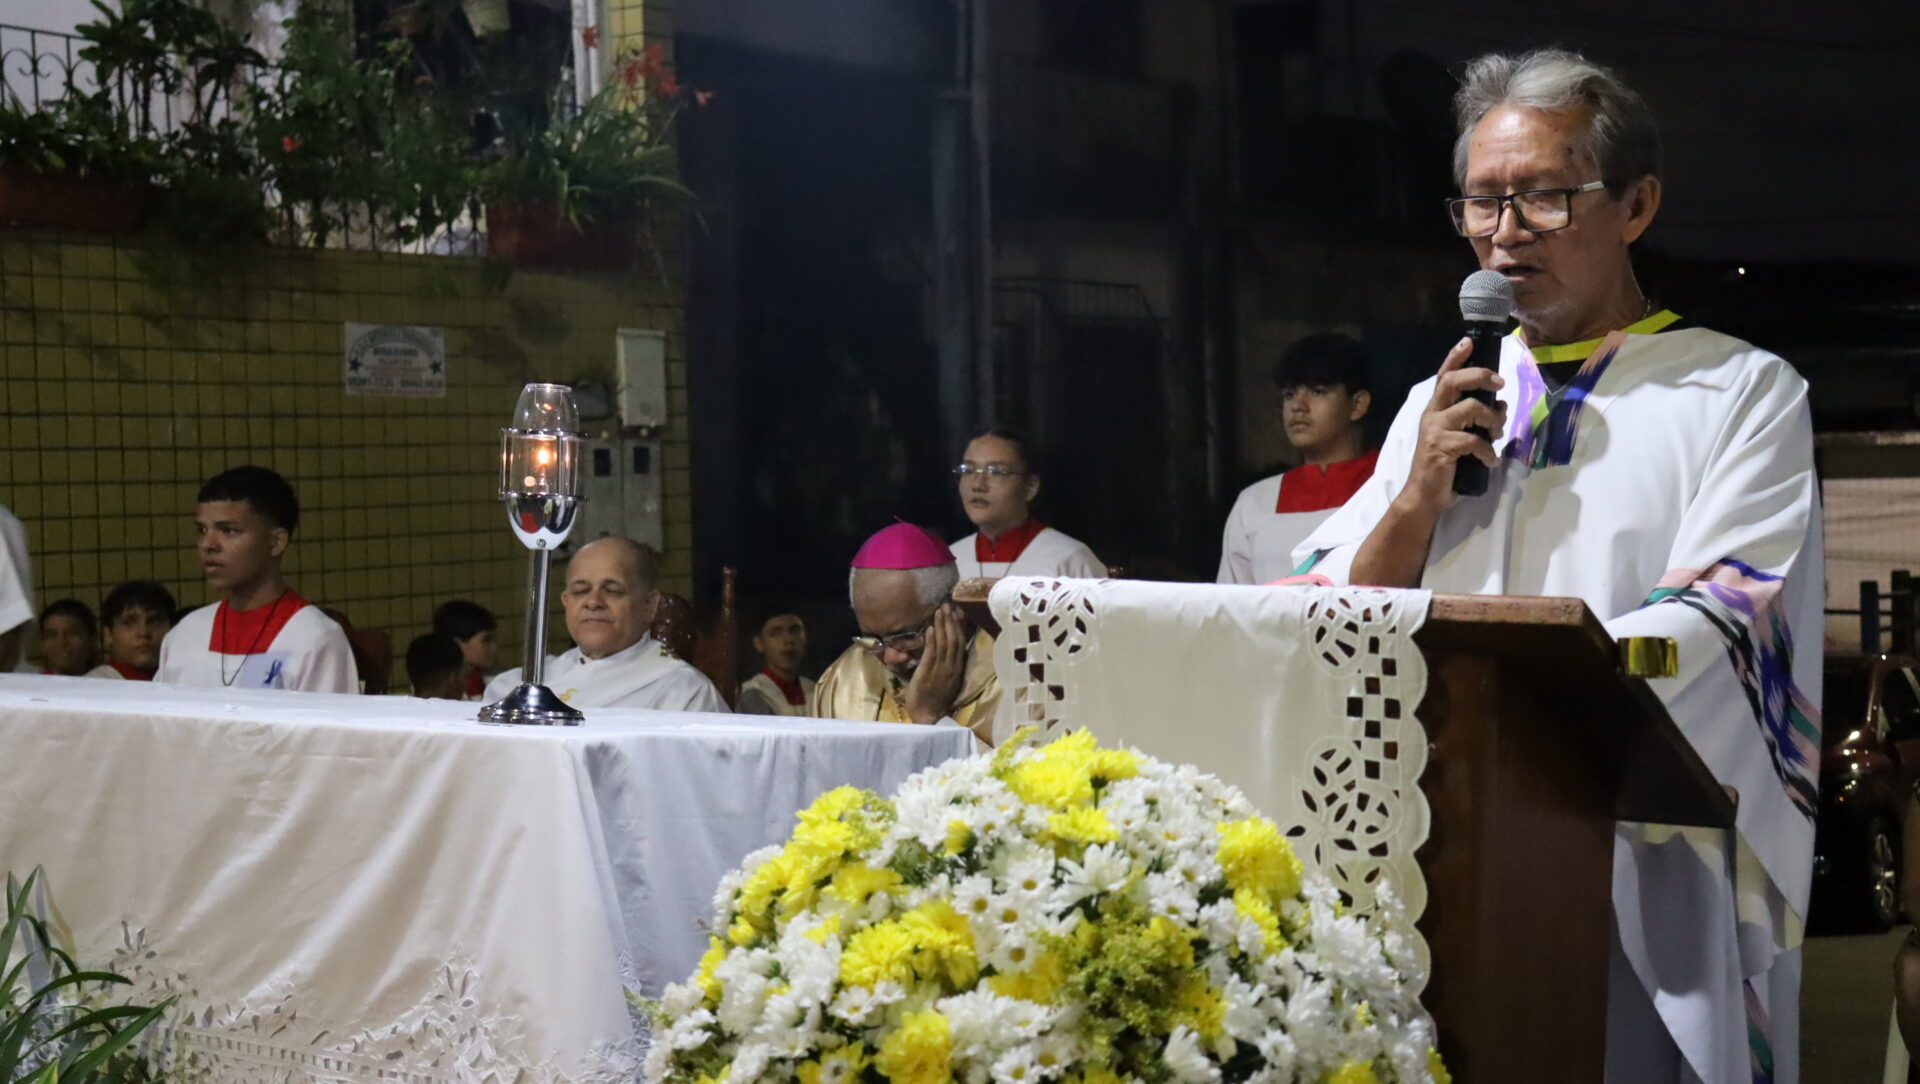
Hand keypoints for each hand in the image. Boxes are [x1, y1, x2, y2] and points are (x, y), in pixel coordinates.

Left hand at [903, 604, 967, 725]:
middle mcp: (952, 668)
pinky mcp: (927, 674)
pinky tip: (929, 629)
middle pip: (954, 640)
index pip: (960, 643)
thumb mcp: (947, 679)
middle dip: (950, 621)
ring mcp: (941, 671)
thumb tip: (948, 647)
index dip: (958, 626)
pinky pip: (931, 655)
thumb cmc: (935, 698)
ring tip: (939, 611)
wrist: (928, 716)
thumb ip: (948, 664)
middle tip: (947, 604)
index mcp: (958, 668)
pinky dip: (931, 641)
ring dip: (941, 626)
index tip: (956, 612)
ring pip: (943, 644)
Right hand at [1396, 336, 1509, 515]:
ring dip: (1492, 419)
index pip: (1444, 376)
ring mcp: (1436, 430)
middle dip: (1480, 376)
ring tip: (1497, 434)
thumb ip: (1478, 420)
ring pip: (1471, 408)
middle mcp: (1432, 415)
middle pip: (1454, 381)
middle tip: (1499, 383)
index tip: (1468, 342)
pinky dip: (1488, 451)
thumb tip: (1501, 405)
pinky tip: (1490, 461)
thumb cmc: (1444, 467)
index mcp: (1435, 410)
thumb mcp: (1462, 438)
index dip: (1455, 357)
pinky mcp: (1442, 447)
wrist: (1424, 496)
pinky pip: (1474, 441)